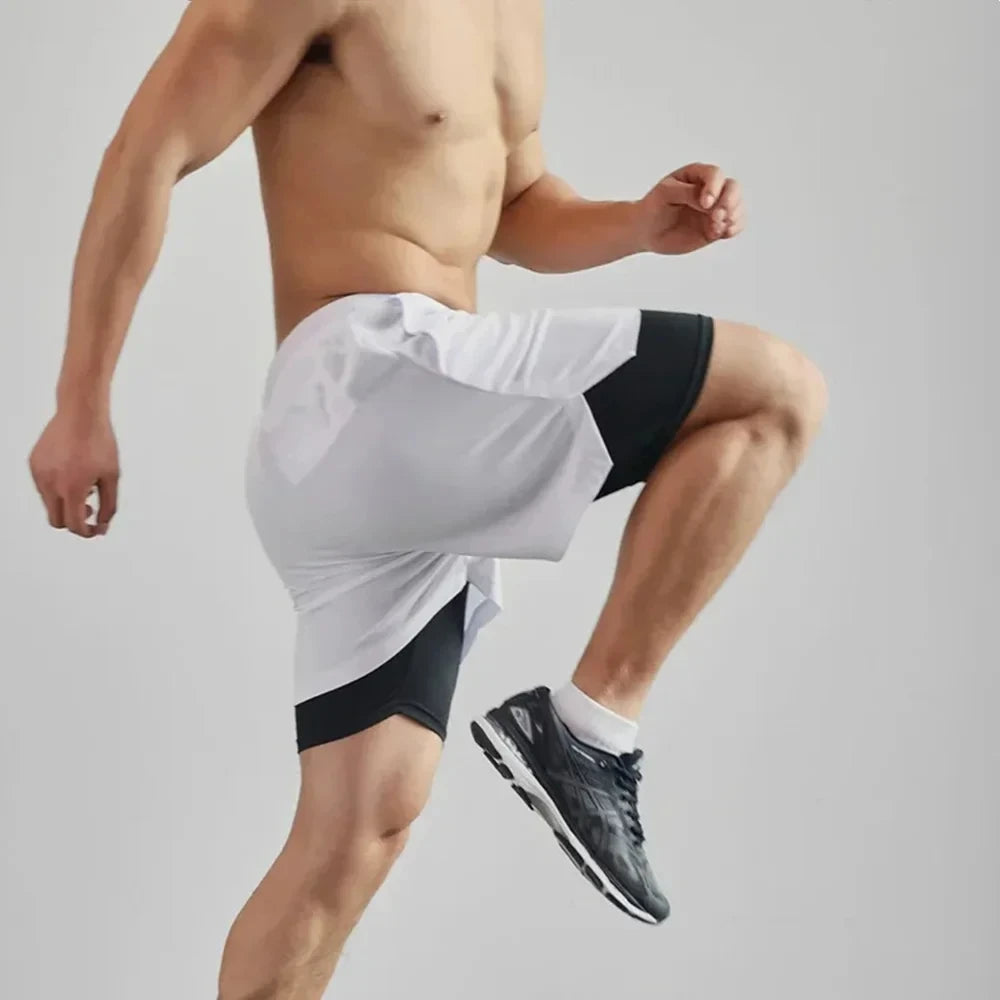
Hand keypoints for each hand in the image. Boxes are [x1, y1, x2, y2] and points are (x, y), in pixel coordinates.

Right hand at [29, 407, 119, 537]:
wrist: (81, 413)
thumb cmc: (99, 441)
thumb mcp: (112, 476)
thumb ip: (109, 504)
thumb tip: (103, 524)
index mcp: (72, 488)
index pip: (74, 525)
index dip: (87, 532)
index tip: (96, 530)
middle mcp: (51, 483)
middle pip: (57, 521)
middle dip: (74, 522)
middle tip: (90, 512)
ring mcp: (38, 473)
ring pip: (49, 503)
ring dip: (66, 503)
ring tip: (84, 486)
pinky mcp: (33, 464)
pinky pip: (43, 486)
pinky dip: (57, 488)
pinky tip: (72, 473)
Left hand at [634, 162, 745, 255]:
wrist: (647, 231)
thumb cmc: (653, 208)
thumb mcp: (665, 194)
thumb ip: (688, 193)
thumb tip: (709, 203)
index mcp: (697, 175)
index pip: (715, 174)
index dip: (714, 188)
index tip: (704, 204)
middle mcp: (710, 189)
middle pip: (733, 188)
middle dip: (729, 202)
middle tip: (716, 217)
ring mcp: (715, 208)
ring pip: (737, 206)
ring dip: (733, 217)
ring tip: (716, 228)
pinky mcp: (716, 225)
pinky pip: (736, 224)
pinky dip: (734, 228)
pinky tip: (723, 233)